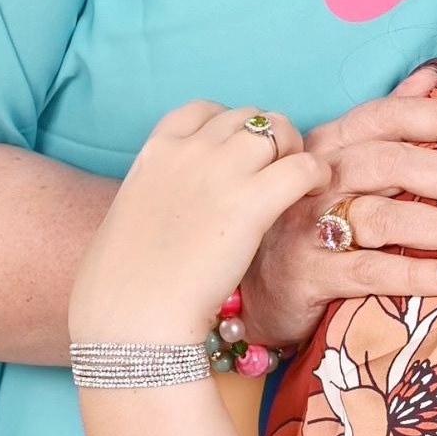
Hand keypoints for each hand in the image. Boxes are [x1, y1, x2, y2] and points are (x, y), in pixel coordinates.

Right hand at [70, 102, 326, 345]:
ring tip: (298, 182)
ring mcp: (223, 172)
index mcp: (156, 153)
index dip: (228, 127)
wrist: (129, 325)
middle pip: (249, 118)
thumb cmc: (120, 291)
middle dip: (267, 139)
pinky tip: (315, 191)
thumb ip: (158, 195)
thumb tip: (181, 206)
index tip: (238, 153)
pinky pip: (303, 166)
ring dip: (293, 151)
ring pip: (279, 131)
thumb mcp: (128, 219)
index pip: (204, 111)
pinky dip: (316, 174)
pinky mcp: (254, 202)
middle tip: (275, 172)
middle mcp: (191, 151)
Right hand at [239, 63, 436, 348]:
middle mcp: (319, 174)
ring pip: (383, 216)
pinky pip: (368, 272)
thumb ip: (392, 114)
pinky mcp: (306, 273)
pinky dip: (416, 276)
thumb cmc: (308, 213)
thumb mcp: (344, 158)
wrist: (247, 284)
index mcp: (335, 139)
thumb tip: (436, 70)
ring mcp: (307, 223)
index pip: (394, 115)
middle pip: (394, 162)